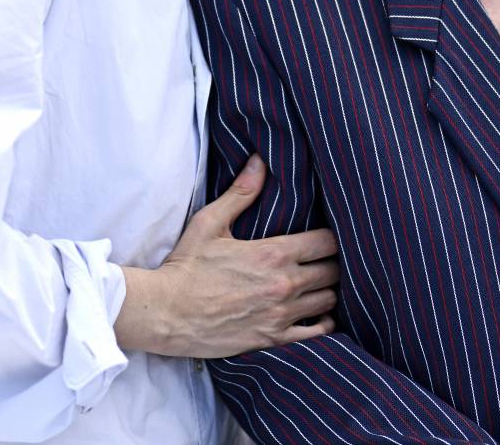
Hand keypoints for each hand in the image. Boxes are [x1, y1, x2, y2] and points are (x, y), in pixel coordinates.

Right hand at [116, 155, 339, 358]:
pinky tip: (318, 316)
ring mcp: (281, 314)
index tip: (324, 237)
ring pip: (328, 301)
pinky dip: (323, 324)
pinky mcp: (273, 338)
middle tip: (323, 260)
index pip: (327, 242)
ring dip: (328, 291)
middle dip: (332, 263)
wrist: (166, 313)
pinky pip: (316, 334)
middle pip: (333, 272)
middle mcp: (284, 284)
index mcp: (274, 253)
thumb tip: (260, 161)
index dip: (331, 238)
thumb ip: (240, 193)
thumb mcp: (210, 222)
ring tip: (320, 285)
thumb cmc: (187, 266)